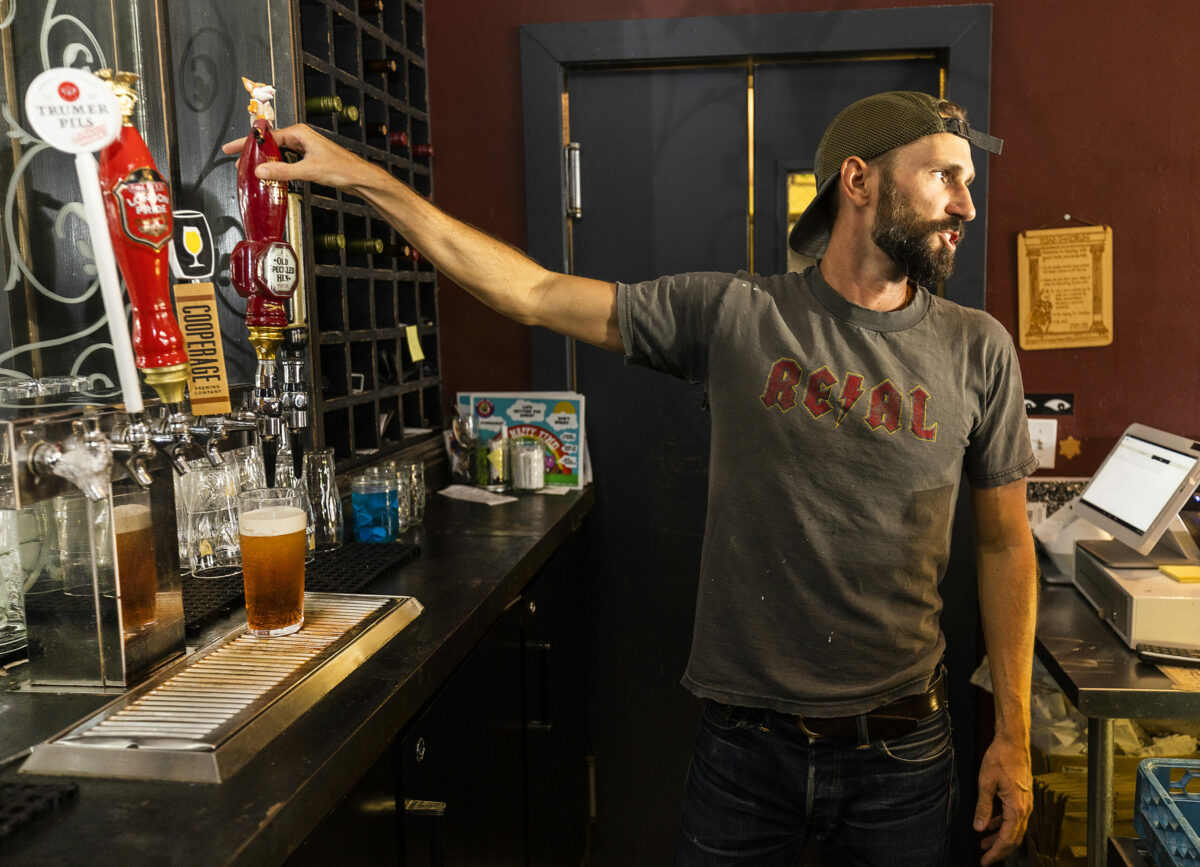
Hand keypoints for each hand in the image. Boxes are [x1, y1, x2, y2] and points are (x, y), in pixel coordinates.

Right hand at [220, 124, 375, 190]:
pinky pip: (286, 161)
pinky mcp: (308, 159)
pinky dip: (277, 168)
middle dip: (253, 154)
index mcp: (299, 133)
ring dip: (265, 162)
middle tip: (239, 164)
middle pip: (269, 144)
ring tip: (251, 172)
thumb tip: (261, 172)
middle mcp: (300, 138)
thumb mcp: (308, 171)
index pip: (266, 136)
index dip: (247, 143)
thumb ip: (283, 171)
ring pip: (277, 153)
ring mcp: (304, 148)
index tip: (231, 148)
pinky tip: (271, 177)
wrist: (359, 178)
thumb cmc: (342, 169)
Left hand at [973, 735, 1031, 864]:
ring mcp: (1026, 803)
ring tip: (984, 843)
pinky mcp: (1022, 797)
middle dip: (999, 850)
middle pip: (1014, 838)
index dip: (996, 853)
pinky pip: (1014, 817)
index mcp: (1017, 808)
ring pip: (1014, 828)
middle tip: (985, 858)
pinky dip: (1003, 824)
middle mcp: (1025, 808)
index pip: (1007, 839)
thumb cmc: (1000, 759)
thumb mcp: (985, 783)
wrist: (1014, 742)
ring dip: (1000, 837)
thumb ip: (983, 808)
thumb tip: (979, 828)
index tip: (985, 862)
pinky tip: (992, 825)